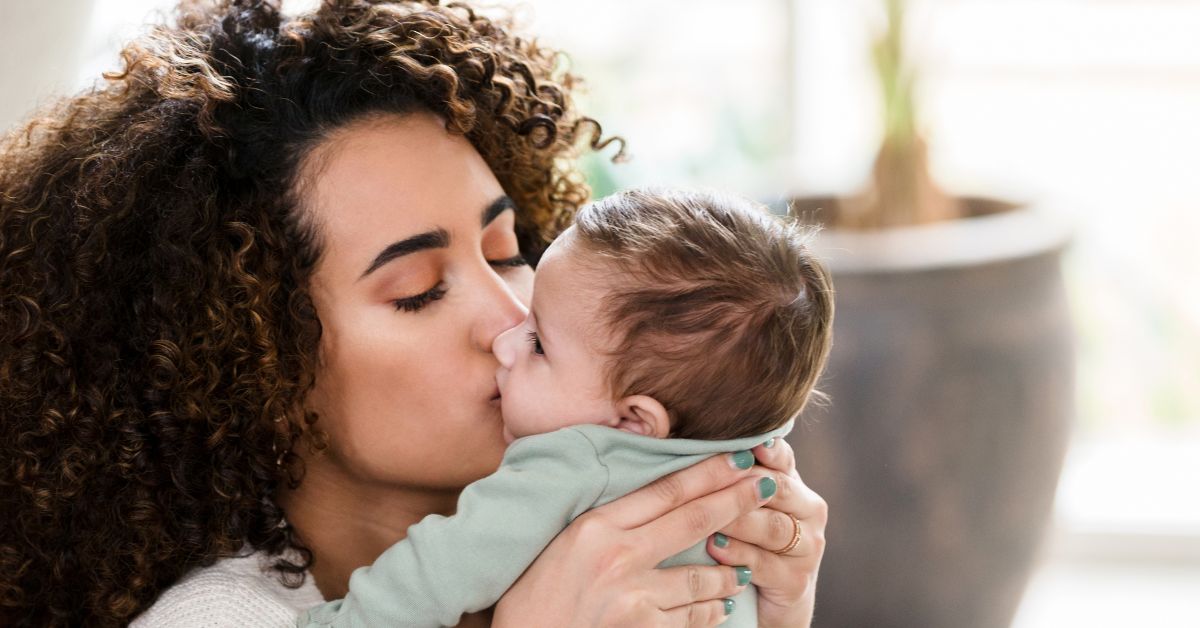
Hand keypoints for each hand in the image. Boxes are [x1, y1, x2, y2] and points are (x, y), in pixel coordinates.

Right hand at [493, 451, 777, 626]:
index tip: (739, 458)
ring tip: (745, 569)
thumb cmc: (533, 595)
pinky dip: (709, 611)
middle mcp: (616, 556)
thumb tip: (645, 493)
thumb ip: (603, 519)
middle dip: (737, 500)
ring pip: (700, 577)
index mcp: (594, 526)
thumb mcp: (562, 543)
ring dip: (729, 571)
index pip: (664, 490)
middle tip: (768, 485)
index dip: (707, 471)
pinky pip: (690, 618)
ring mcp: (632, 597)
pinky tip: (721, 607)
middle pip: (691, 520)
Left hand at [705, 438, 826, 627]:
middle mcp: (809, 511)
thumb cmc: (745, 540)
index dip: (769, 450)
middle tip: (713, 480)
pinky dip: (739, 554)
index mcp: (795, 485)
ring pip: (774, 527)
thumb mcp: (741, 504)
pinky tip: (715, 548)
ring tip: (709, 518)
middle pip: (780, 490)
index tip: (753, 442)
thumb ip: (729, 475)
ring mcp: (807, 548)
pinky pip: (765, 564)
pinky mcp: (796, 581)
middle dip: (744, 485)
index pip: (784, 459)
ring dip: (739, 521)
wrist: (768, 598)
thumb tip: (685, 434)